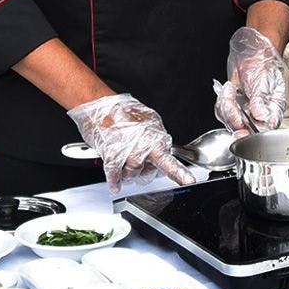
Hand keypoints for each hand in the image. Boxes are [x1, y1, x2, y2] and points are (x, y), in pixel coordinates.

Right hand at [67, 94, 194, 192]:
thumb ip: (156, 137)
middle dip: (142, 169)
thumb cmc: (121, 112)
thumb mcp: (148, 120)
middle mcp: (144, 145)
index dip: (180, 173)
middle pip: (148, 172)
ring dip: (126, 171)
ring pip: (132, 174)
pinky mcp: (112, 156)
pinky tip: (115, 183)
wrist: (99, 106)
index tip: (189, 182)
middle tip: (133, 154)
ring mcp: (128, 151)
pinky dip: (115, 181)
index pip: (170, 160)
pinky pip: (115, 175)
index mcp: (155, 137)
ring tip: (121, 154)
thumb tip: (162, 149)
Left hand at [214, 27, 285, 137]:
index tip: (243, 128)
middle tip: (231, 107)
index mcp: (272, 110)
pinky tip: (229, 89)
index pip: (264, 129)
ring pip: (231, 122)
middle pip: (245, 130)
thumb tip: (261, 116)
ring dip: (227, 106)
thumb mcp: (264, 82)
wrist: (253, 52)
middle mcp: (259, 114)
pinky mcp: (234, 106)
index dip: (253, 133)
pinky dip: (222, 101)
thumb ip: (261, 101)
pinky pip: (223, 112)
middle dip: (234, 120)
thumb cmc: (264, 64)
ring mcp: (246, 111)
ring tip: (231, 89)